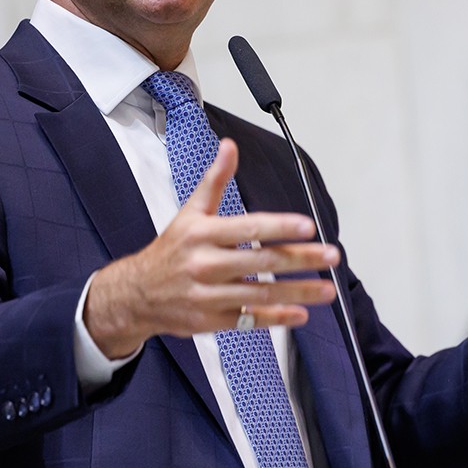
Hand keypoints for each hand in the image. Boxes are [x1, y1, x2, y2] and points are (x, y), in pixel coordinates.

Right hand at [84, 138, 338, 358]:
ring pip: (261, 294)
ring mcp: (210, 295)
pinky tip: (302, 313)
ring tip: (328, 289)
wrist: (136, 294)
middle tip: (332, 255)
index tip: (309, 226)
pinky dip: (277, 318)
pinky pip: (250, 321)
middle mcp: (206, 265)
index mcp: (203, 234)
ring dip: (299, 292)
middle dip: (301, 259)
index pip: (248, 228)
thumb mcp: (190, 212)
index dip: (280, 227)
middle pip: (262, 262)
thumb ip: (215, 180)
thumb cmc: (170, 250)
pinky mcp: (212, 321)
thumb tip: (230, 146)